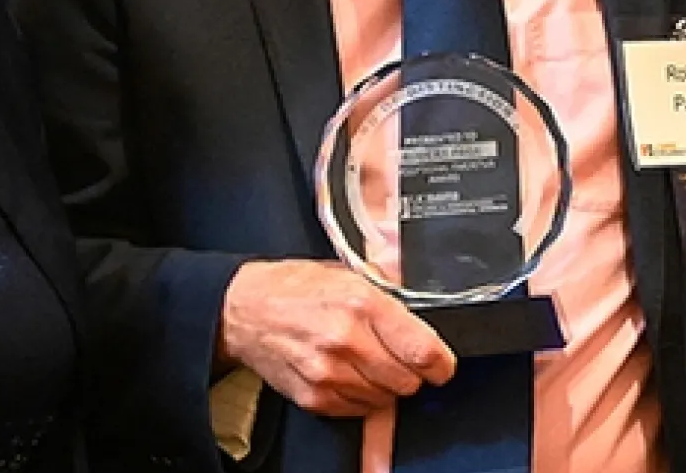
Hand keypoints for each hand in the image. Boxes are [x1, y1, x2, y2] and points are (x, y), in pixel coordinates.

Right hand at [217, 260, 457, 416]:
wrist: (244, 309)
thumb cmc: (296, 289)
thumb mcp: (349, 274)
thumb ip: (389, 297)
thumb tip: (426, 316)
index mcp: (362, 304)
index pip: (423, 351)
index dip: (441, 364)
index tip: (440, 365)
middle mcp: (346, 341)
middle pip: (408, 382)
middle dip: (409, 373)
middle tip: (394, 357)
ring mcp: (328, 373)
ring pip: (385, 399)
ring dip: (383, 386)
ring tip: (363, 361)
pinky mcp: (314, 397)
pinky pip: (358, 411)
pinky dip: (359, 397)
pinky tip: (345, 373)